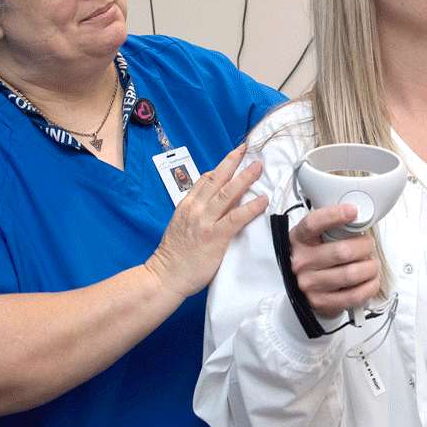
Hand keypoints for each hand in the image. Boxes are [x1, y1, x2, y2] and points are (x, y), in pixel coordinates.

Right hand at [145, 144, 267, 299]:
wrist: (164, 277)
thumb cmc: (174, 257)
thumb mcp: (181, 227)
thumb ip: (196, 214)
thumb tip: (214, 206)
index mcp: (186, 206)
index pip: (203, 180)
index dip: (219, 168)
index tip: (232, 158)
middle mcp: (195, 210)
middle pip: (215, 180)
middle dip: (231, 162)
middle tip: (245, 150)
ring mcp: (204, 222)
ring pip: (227, 194)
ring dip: (244, 178)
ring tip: (257, 167)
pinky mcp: (214, 237)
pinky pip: (236, 218)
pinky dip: (250, 207)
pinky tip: (262, 200)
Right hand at [289, 204, 380, 318]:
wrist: (305, 288)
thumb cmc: (317, 258)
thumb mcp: (316, 238)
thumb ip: (332, 227)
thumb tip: (359, 218)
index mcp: (299, 239)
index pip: (313, 223)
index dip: (333, 215)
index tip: (352, 211)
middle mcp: (301, 262)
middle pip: (342, 251)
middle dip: (365, 247)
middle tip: (369, 246)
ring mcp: (309, 284)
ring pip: (351, 274)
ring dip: (371, 268)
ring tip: (372, 265)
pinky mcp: (321, 301)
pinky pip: (354, 295)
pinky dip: (370, 287)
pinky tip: (371, 280)